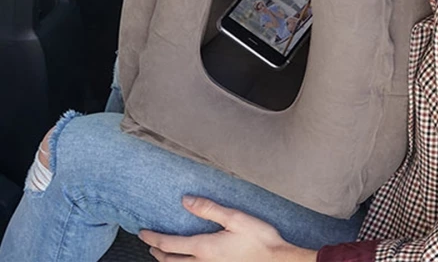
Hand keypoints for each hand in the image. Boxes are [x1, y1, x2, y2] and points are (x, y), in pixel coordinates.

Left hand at [139, 196, 317, 261]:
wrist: (275, 260)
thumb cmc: (258, 238)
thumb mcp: (234, 217)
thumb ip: (209, 209)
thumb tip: (185, 201)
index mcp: (204, 247)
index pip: (170, 245)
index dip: (153, 238)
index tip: (142, 232)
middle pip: (171, 261)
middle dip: (157, 251)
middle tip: (149, 243)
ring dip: (168, 261)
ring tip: (163, 253)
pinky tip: (189, 259)